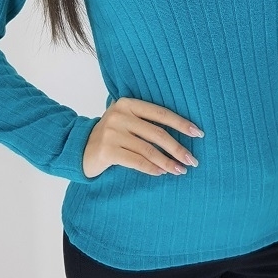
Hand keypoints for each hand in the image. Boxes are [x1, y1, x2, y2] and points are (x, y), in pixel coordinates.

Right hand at [82, 97, 201, 178]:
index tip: (198, 134)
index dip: (181, 123)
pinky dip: (152, 168)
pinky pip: (137, 161)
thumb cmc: (110, 135)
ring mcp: (112, 133)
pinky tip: (162, 173)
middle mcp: (119, 115)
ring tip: (181, 170)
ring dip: (168, 162)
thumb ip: (146, 121)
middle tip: (193, 160)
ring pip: (149, 150)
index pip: (160, 113)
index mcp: (127, 104)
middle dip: (178, 148)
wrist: (78, 148)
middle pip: (157, 133)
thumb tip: (183, 132)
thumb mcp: (125, 120)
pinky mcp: (107, 151)